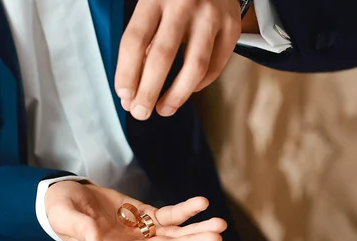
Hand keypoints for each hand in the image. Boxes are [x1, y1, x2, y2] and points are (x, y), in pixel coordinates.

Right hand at [45, 181, 226, 240]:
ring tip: (220, 225)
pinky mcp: (142, 216)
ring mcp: (138, 232)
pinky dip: (184, 211)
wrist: (62, 198)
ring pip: (172, 234)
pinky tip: (201, 203)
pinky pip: (167, 216)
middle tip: (216, 237)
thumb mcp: (64, 216)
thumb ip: (79, 228)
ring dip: (195, 230)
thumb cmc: (59, 210)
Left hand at [115, 0, 241, 119]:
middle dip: (148, 91)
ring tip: (164, 110)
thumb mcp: (152, 5)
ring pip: (194, 66)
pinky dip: (198, 84)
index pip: (135, 40)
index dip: (126, 73)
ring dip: (176, 95)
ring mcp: (211, 15)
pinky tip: (186, 90)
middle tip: (140, 113)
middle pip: (162, 56)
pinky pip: (215, 66)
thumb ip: (143, 41)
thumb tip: (132, 91)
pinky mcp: (232, 26)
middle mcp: (184, 3)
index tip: (124, 96)